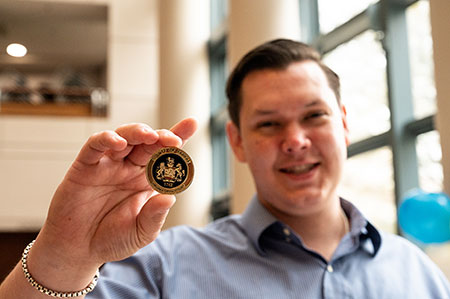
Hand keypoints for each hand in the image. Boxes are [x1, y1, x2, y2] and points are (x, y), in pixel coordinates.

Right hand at [29, 118, 196, 284]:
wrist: (79, 250)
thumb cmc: (112, 238)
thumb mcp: (141, 232)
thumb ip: (155, 216)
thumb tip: (170, 198)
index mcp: (147, 179)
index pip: (165, 154)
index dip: (178, 136)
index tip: (192, 123)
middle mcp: (129, 168)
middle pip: (147, 142)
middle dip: (162, 136)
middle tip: (172, 139)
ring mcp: (108, 165)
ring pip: (124, 137)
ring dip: (137, 132)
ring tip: (149, 135)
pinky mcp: (85, 167)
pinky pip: (94, 147)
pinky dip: (105, 140)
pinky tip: (117, 142)